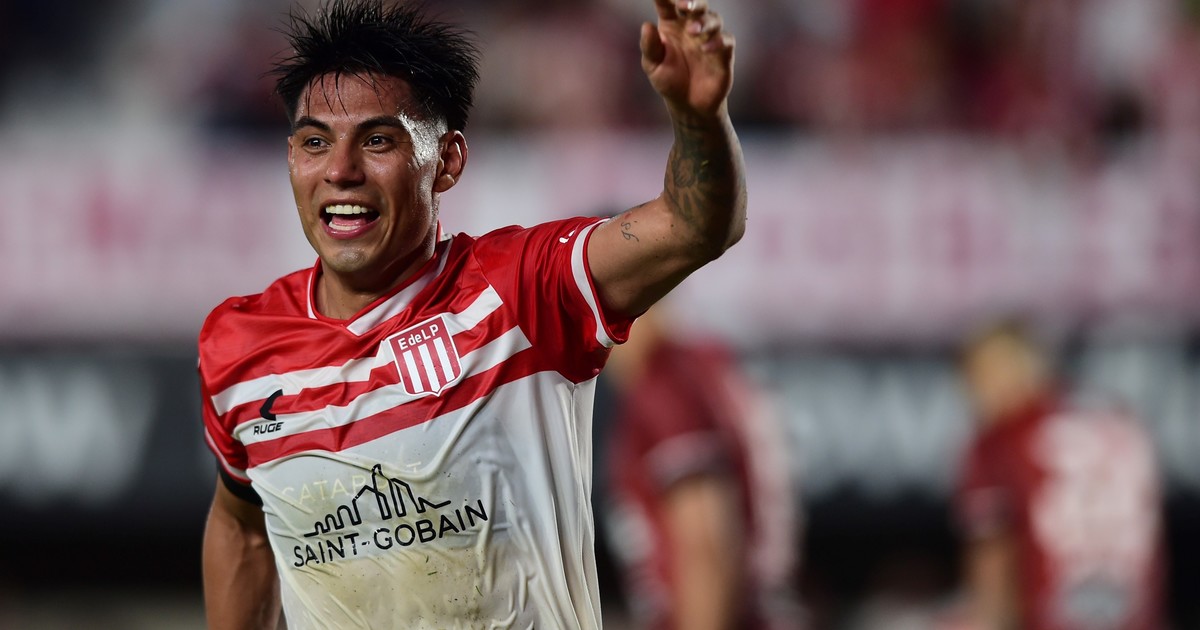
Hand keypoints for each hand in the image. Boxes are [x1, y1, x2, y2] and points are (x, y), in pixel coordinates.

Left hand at [641, 0, 734, 120]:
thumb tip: (646, 25)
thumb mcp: (652, 65)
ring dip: (704, 22)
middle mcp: (691, 27)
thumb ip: (649, 46)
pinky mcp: (723, 53)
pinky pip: (726, 40)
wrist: (688, 105)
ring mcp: (709, 38)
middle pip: (696, 6)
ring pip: (714, 19)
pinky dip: (718, 41)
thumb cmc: (668, 80)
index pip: (668, 5)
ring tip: (693, 31)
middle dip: (693, 2)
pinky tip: (706, 48)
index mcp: (671, 25)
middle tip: (684, 5)